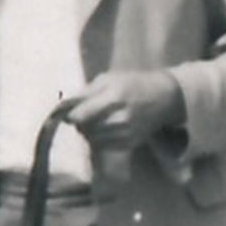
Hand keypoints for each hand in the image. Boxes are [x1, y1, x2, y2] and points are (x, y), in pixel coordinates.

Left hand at [61, 69, 186, 152]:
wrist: (163, 98)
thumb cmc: (132, 84)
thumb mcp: (107, 79)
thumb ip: (85, 93)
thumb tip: (63, 106)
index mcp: (114, 97)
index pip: (80, 115)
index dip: (69, 116)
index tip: (67, 113)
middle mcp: (121, 119)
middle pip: (84, 129)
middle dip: (79, 123)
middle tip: (84, 114)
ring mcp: (126, 134)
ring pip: (92, 139)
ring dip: (88, 131)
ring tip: (96, 119)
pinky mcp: (129, 144)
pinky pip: (103, 146)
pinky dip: (99, 139)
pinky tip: (105, 128)